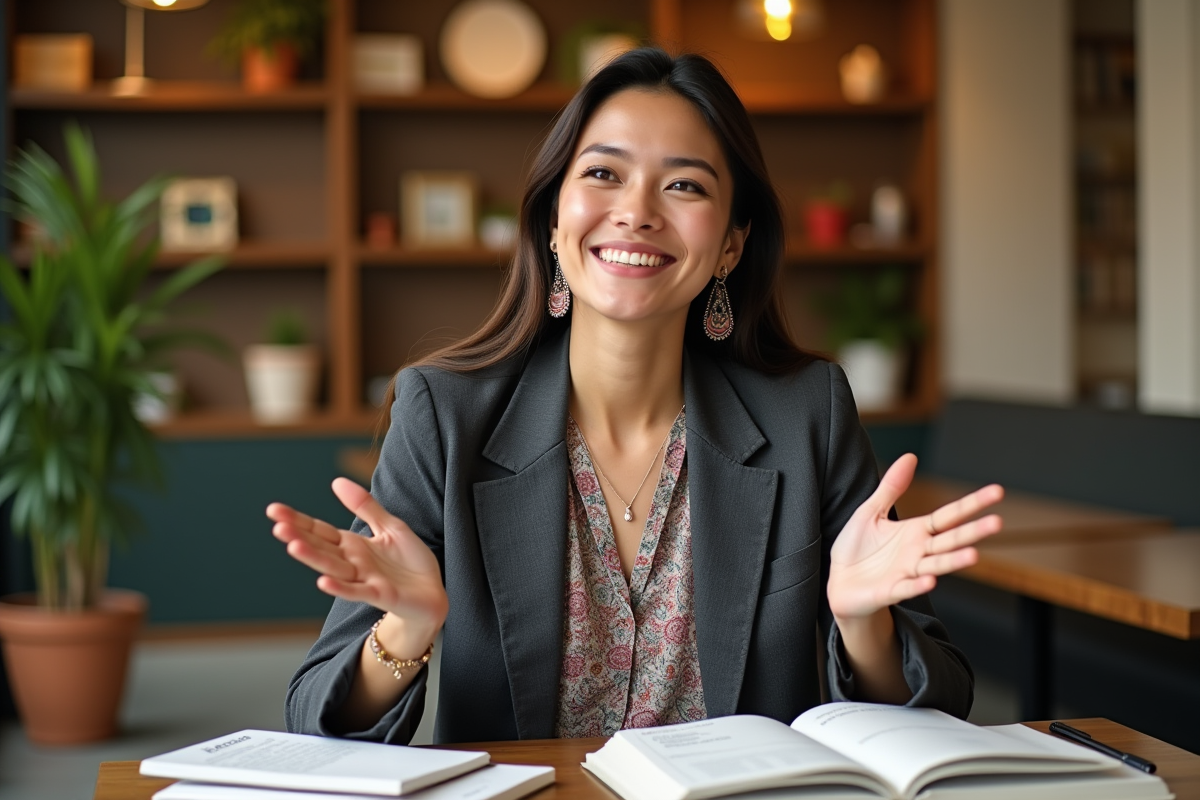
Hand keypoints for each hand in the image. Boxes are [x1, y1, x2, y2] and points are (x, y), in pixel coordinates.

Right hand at [266, 478, 448, 633]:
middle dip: (299, 537)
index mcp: (353, 545)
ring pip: (333, 567)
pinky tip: (322, 581)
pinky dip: (340, 587)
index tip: (273, 510)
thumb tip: (335, 481)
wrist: (432, 594)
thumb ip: (364, 506)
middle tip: (277, 526)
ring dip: (314, 558)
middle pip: (321, 547)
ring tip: (292, 546)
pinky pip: (356, 591)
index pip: (320, 531)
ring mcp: (363, 579)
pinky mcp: (379, 594)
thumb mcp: (389, 526)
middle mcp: (352, 562)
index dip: (298, 521)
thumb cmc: (409, 562)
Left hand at [827, 454, 1002, 621]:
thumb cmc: (857, 547)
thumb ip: (892, 487)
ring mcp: (908, 572)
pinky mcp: (890, 590)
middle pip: (950, 540)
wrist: (839, 582)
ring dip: (954, 561)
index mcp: (917, 531)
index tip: (998, 491)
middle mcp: (919, 552)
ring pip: (936, 565)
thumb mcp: (871, 510)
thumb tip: (911, 456)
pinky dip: (918, 585)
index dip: (972, 504)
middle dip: (973, 532)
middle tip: (998, 522)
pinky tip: (930, 580)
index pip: (950, 515)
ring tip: (974, 555)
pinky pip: (906, 587)